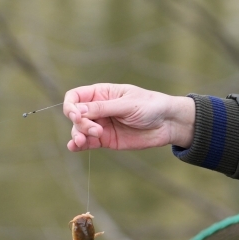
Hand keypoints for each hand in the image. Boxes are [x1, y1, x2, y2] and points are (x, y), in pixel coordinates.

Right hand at [63, 83, 195, 151]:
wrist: (168, 123)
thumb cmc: (150, 106)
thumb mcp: (127, 105)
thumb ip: (103, 108)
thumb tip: (77, 111)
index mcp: (102, 93)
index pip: (75, 96)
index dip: (70, 106)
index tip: (76, 115)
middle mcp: (98, 109)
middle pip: (75, 115)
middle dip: (80, 124)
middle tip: (95, 130)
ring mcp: (101, 125)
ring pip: (79, 130)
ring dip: (78, 135)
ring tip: (84, 141)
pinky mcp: (106, 139)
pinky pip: (88, 142)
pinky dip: (78, 145)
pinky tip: (74, 147)